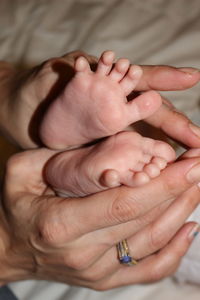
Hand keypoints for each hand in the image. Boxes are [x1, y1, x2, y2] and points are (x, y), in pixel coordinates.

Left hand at [0, 53, 198, 148]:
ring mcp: (108, 126)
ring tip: (190, 152)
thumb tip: (87, 66)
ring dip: (165, 143)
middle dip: (175, 124)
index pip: (141, 81)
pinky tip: (156, 168)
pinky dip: (141, 159)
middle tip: (198, 141)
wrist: (16, 112)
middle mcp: (113, 105)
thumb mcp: (53, 78)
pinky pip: (122, 154)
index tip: (192, 80)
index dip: (166, 81)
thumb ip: (74, 74)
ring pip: (143, 134)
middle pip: (151, 111)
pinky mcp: (98, 145)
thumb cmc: (33, 91)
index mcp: (107, 84)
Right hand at [0, 147, 199, 287]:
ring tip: (198, 186)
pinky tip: (190, 228)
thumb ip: (57, 158)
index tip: (192, 163)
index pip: (123, 204)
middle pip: (144, 221)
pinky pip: (148, 268)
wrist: (8, 249)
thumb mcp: (20, 173)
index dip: (162, 184)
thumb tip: (106, 148)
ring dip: (181, 212)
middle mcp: (84, 254)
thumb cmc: (15, 205)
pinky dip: (175, 250)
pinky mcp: (106, 279)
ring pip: (152, 242)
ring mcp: (98, 272)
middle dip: (179, 190)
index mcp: (62, 224)